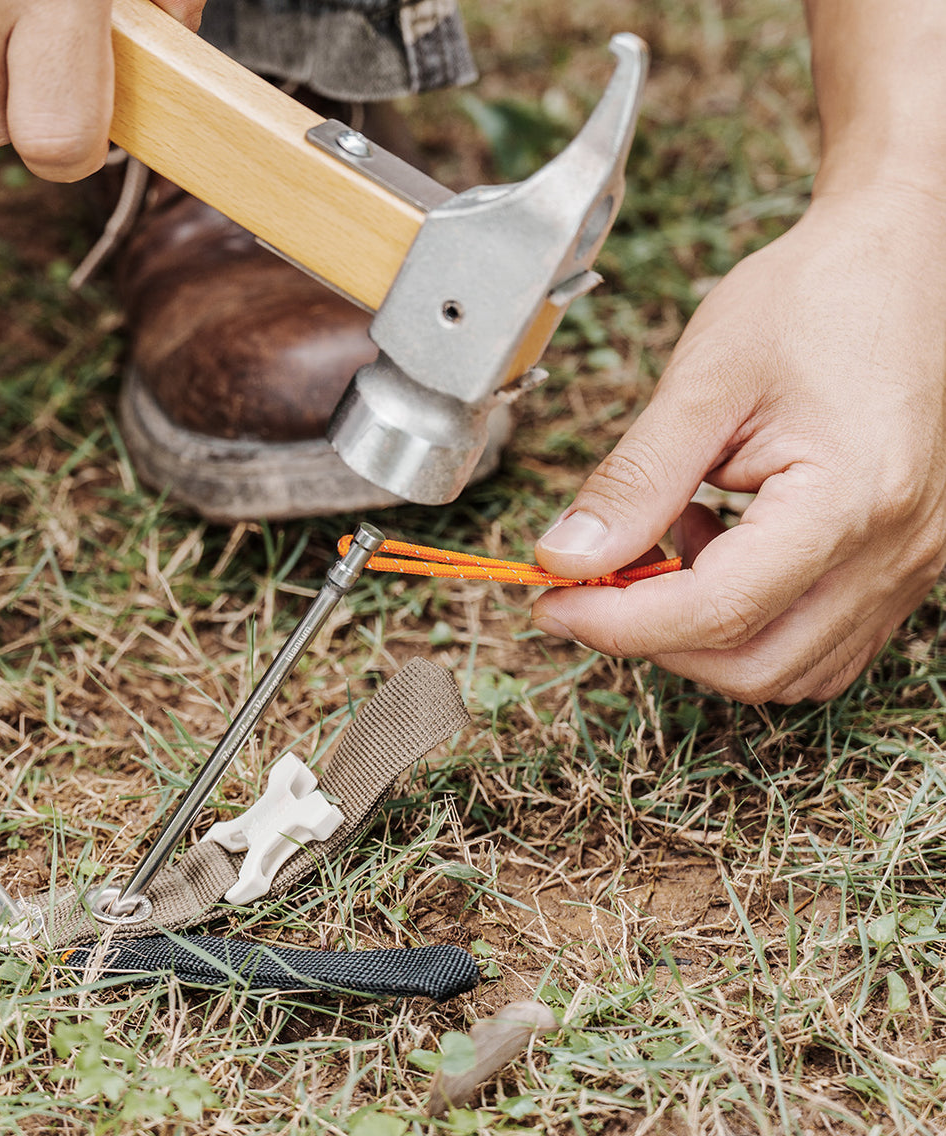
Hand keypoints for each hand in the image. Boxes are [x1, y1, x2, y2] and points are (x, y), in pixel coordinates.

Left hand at [529, 184, 945, 702]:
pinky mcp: (902, 562)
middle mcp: (896, 549)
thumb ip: (634, 481)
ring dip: (704, 634)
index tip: (549, 601)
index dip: (619, 621)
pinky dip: (751, 620)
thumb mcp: (705, 382)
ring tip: (670, 540)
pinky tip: (719, 547)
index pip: (719, 611)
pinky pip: (820, 640)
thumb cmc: (816, 299)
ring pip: (789, 668)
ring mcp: (909, 563)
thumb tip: (565, 558)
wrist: (905, 259)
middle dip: (655, 638)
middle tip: (591, 582)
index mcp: (851, 499)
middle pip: (755, 666)